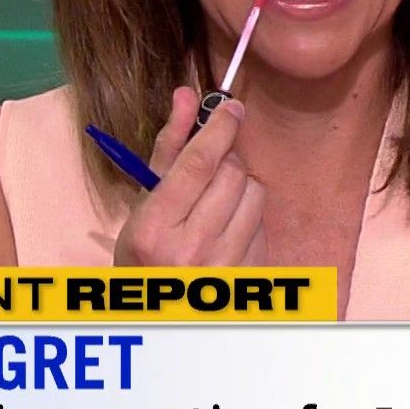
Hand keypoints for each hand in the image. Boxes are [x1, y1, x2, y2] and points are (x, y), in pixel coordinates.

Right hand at [113, 87, 267, 265]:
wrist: (163, 313)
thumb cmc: (146, 254)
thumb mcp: (145, 204)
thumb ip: (169, 147)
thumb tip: (186, 95)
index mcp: (155, 229)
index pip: (198, 164)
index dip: (218, 128)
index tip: (231, 108)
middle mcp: (192, 250)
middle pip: (232, 174)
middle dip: (226, 159)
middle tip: (212, 167)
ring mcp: (225, 267)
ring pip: (255, 194)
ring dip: (241, 187)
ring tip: (217, 203)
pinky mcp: (251, 275)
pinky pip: (264, 223)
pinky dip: (250, 216)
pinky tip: (228, 229)